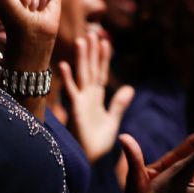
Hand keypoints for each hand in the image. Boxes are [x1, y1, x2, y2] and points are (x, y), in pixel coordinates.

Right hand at [59, 25, 134, 162]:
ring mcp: (81, 102)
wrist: (89, 160)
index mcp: (97, 98)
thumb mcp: (112, 120)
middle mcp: (88, 96)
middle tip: (92, 32)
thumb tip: (130, 88)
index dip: (104, 58)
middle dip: (92, 52)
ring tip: (82, 40)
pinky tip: (63, 65)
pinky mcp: (75, 110)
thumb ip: (119, 104)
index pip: (101, 73)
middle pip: (91, 69)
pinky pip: (71, 92)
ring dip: (82, 58)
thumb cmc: (97, 142)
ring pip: (82, 75)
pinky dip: (67, 79)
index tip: (107, 42)